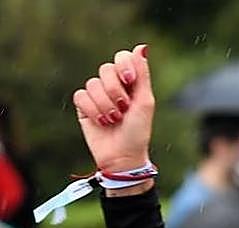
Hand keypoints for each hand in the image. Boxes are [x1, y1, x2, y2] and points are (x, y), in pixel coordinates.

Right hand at [73, 44, 154, 173]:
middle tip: (124, 108)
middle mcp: (113, 86)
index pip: (122, 57)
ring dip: (105, 104)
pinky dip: (93, 110)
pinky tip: (101, 122)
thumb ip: (142, 75)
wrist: (123, 155)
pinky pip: (81, 96)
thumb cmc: (138, 131)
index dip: (124, 65)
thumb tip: (142, 47)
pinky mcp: (83, 106)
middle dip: (115, 90)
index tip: (130, 80)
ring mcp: (97, 95)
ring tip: (114, 120)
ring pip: (92, 84)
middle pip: (105, 69)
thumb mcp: (145, 102)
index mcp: (130, 82)